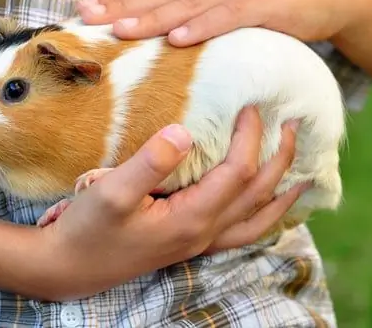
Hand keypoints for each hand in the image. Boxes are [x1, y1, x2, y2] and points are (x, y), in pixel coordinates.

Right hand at [38, 106, 308, 300]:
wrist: (71, 265)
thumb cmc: (88, 228)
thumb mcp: (111, 192)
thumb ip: (150, 162)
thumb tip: (185, 131)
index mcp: (190, 218)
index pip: (237, 172)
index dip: (249, 137)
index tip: (250, 106)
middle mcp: (203, 233)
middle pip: (257, 194)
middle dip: (279, 158)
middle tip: (293, 125)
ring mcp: (198, 242)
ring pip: (257, 219)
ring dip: (280, 191)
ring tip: (300, 170)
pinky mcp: (187, 242)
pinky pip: (242, 231)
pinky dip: (263, 216)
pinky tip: (264, 205)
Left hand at [76, 0, 365, 45]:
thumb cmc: (262, 7)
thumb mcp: (219, 3)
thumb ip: (187, 11)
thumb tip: (147, 34)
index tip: (84, 11)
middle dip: (122, 7)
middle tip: (89, 19)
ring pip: (188, 3)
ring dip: (153, 18)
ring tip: (122, 31)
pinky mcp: (263, 1)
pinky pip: (228, 14)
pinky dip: (203, 26)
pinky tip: (179, 39)